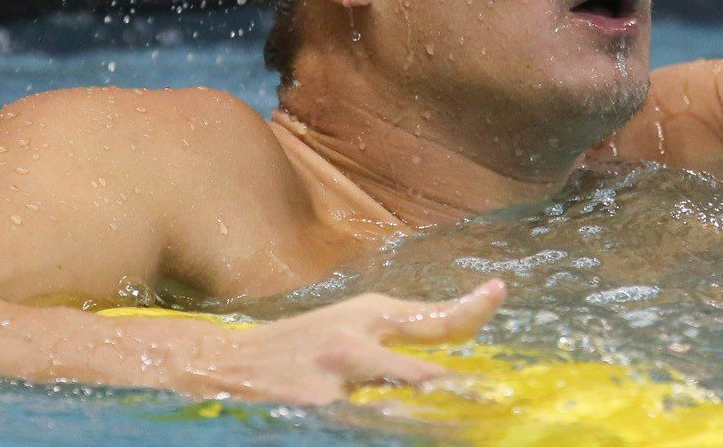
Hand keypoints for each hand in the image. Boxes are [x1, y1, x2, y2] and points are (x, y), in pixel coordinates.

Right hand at [183, 279, 504, 404]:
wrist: (224, 365)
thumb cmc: (302, 344)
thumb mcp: (353, 324)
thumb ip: (409, 328)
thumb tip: (479, 315)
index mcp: (366, 320)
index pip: (432, 320)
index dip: (470, 311)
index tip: (498, 294)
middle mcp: (351, 348)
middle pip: (421, 379)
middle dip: (456, 394)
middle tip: (494, 404)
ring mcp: (330, 386)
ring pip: (391, 412)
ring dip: (421, 420)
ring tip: (460, 427)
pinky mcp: (311, 413)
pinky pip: (356, 424)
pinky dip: (373, 426)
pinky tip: (380, 427)